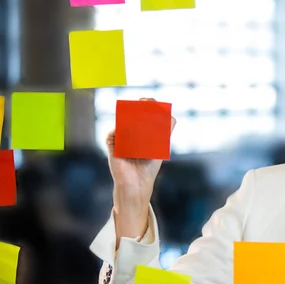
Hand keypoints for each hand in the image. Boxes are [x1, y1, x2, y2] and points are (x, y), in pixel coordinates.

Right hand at [106, 98, 175, 239]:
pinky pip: (114, 133)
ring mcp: (119, 138)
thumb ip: (164, 132)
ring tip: (139, 112)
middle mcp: (129, 134)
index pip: (142, 115)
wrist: (137, 183)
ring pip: (123, 122)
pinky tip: (129, 130)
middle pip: (132, 115)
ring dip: (130, 115)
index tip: (151, 101)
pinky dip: (121, 129)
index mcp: (140, 133)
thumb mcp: (159, 147)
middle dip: (138, 106)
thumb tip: (172, 117)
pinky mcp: (112, 144)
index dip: (147, 107)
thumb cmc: (149, 167)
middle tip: (145, 101)